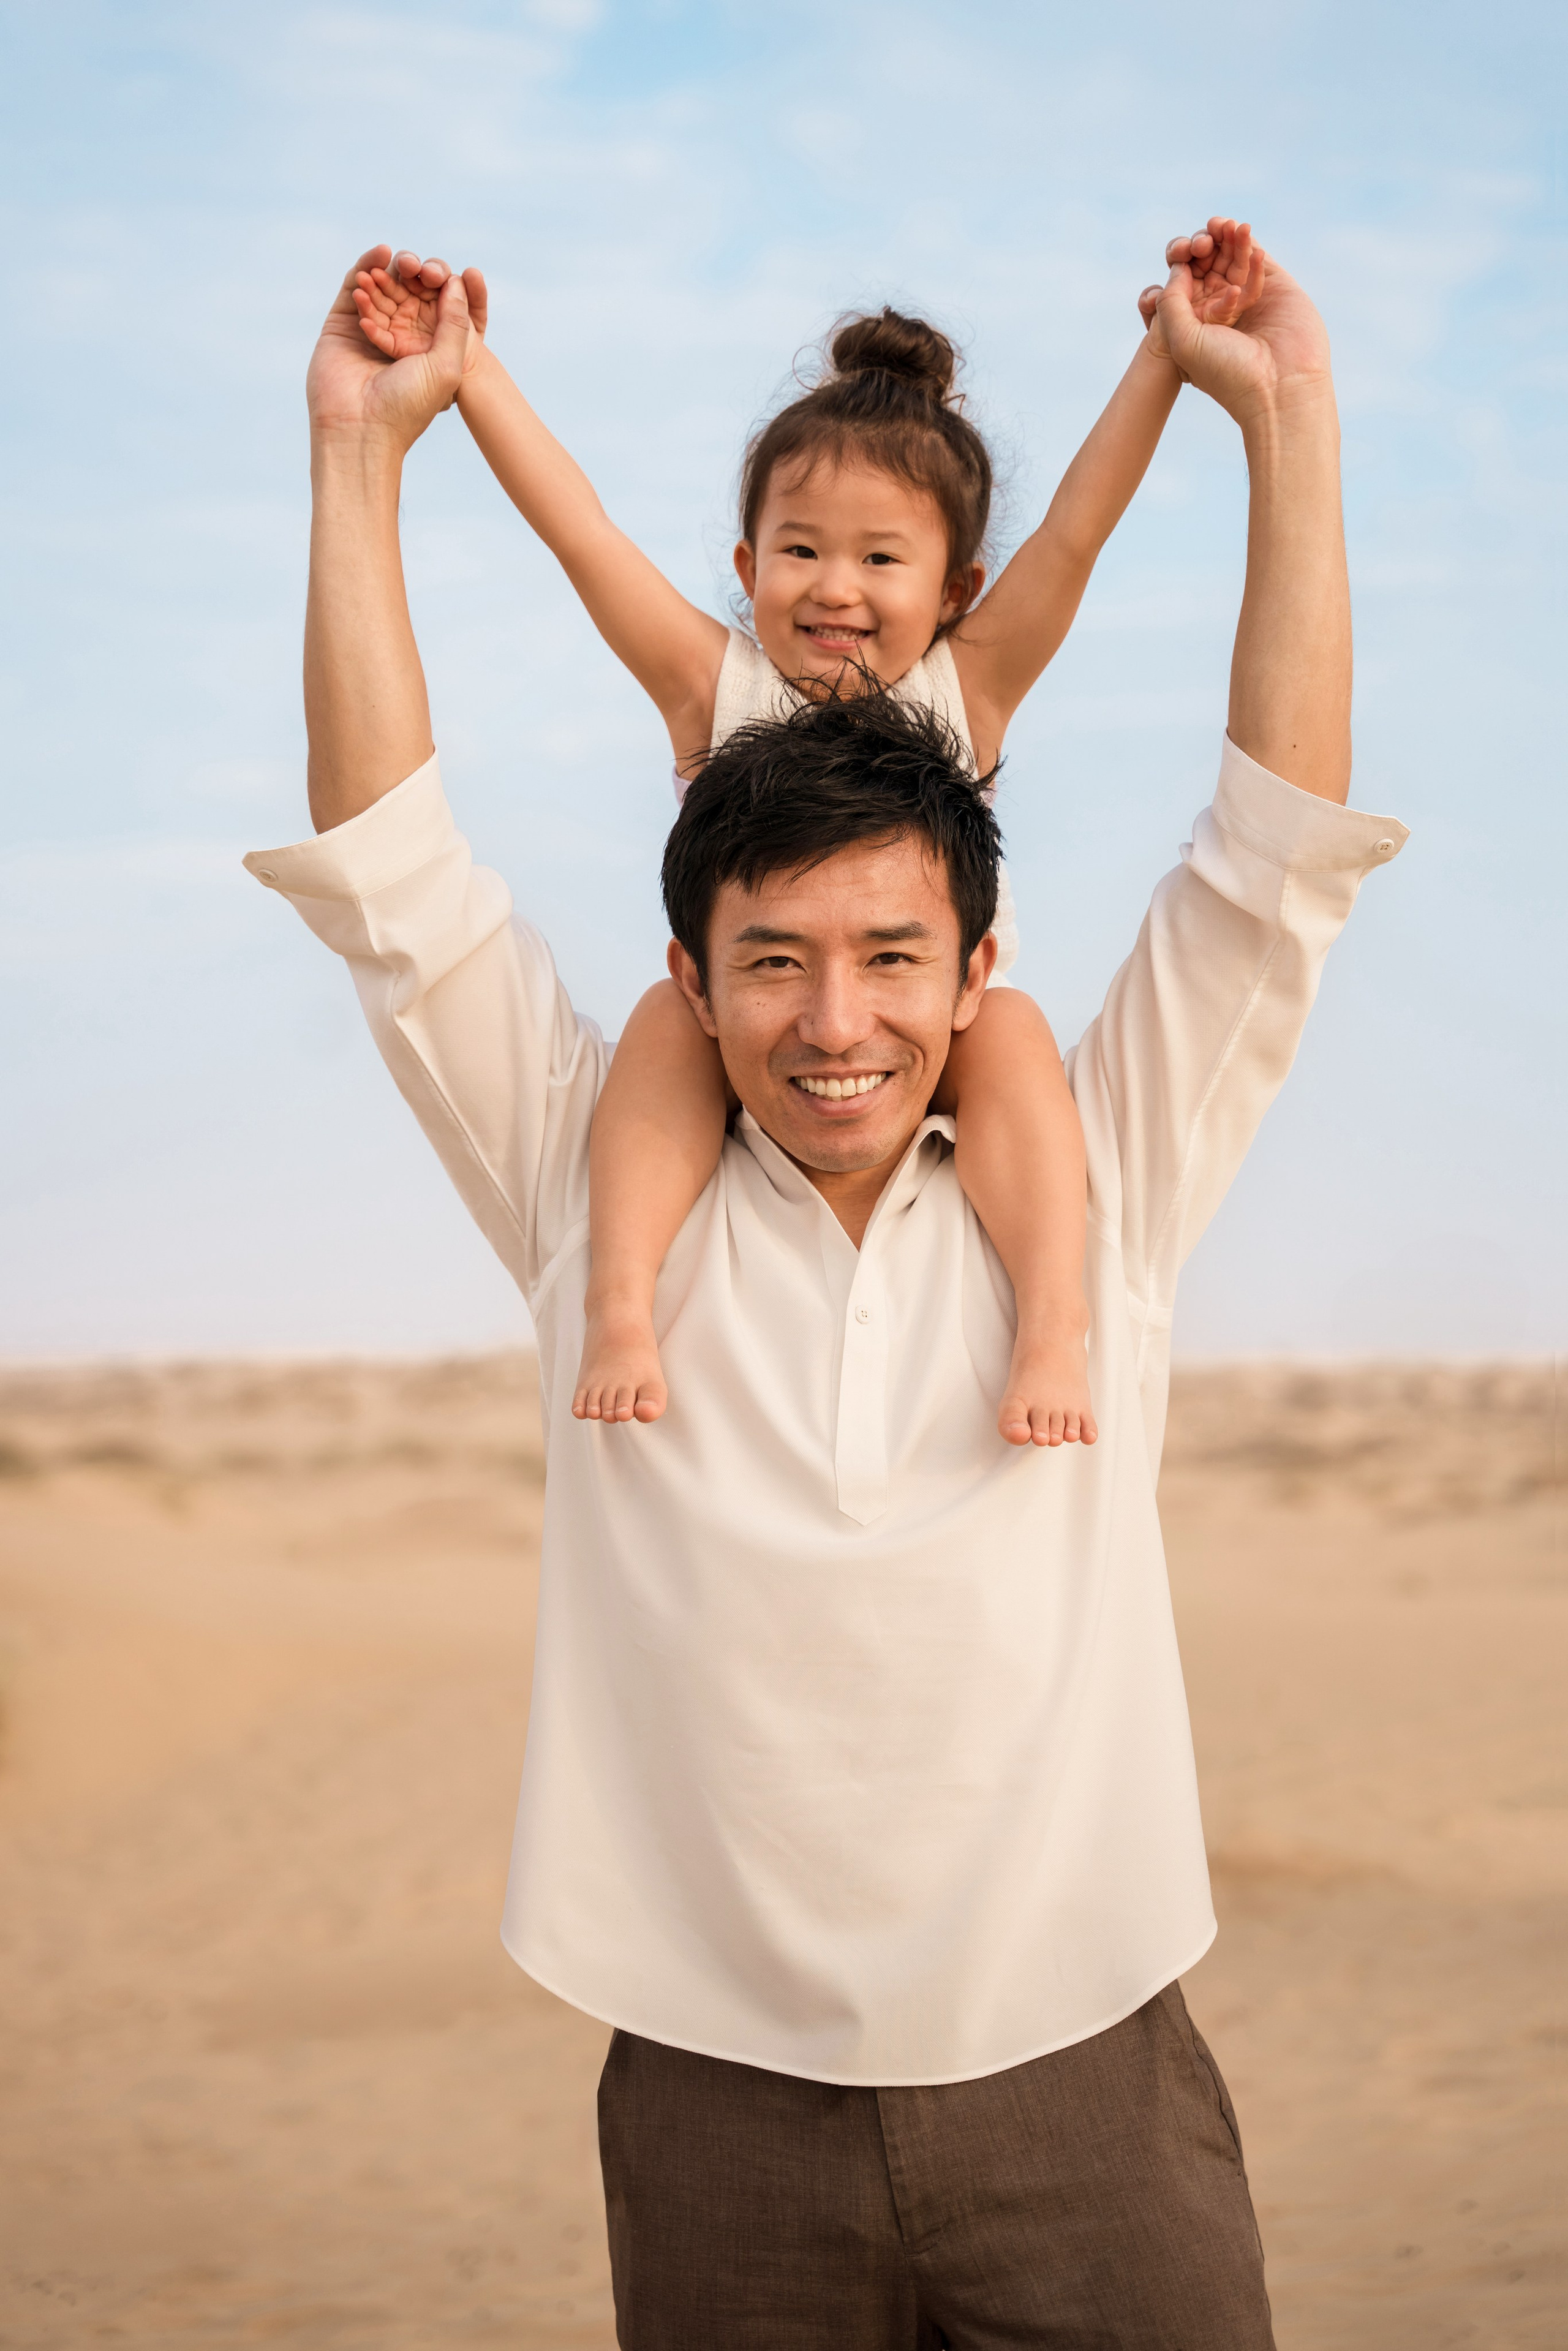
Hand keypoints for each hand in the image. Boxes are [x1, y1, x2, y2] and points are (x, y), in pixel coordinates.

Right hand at [306, 245, 484, 450]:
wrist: (360, 429)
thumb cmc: (407, 407)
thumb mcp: (446, 365)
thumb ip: (455, 324)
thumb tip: (457, 282)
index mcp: (425, 350)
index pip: (434, 308)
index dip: (439, 287)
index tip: (445, 273)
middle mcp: (396, 338)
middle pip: (406, 294)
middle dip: (413, 277)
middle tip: (418, 265)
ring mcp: (367, 329)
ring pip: (380, 289)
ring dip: (388, 273)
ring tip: (395, 261)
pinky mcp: (341, 324)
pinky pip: (353, 289)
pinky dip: (365, 269)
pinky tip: (379, 257)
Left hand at [1137, 218, 1330, 426]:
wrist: (1279, 388)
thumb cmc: (1227, 373)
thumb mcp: (1182, 340)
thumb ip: (1171, 302)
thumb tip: (1177, 268)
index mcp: (1196, 326)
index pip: (1183, 285)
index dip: (1179, 264)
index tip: (1179, 253)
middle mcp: (1222, 312)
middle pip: (1208, 267)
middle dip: (1202, 248)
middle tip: (1200, 242)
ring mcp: (1250, 300)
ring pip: (1232, 259)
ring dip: (1226, 240)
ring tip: (1221, 225)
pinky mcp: (1275, 290)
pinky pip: (1258, 260)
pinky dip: (1248, 244)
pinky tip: (1240, 230)